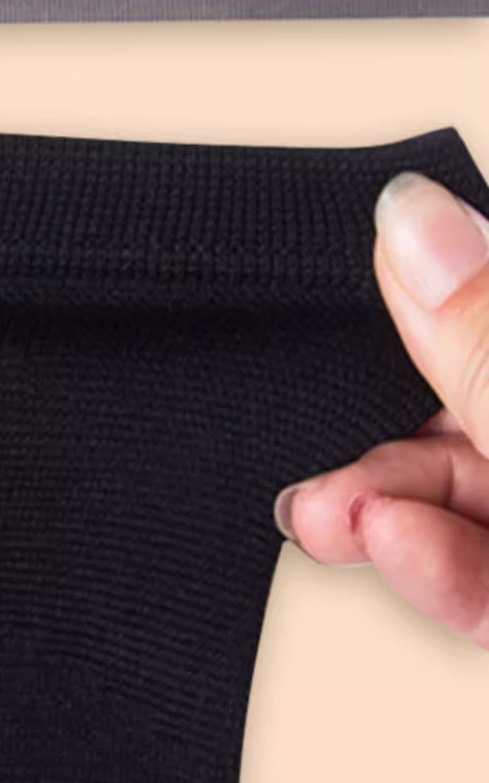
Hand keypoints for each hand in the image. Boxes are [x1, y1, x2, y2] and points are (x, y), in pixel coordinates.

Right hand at [275, 169, 488, 645]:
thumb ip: (485, 339)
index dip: (423, 281)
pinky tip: (389, 544)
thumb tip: (411, 214)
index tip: (339, 279)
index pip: (482, 289)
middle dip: (379, 421)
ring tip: (330, 510)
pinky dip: (436, 567)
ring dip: (385, 502)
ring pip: (466, 488)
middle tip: (310, 439)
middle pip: (466, 384)